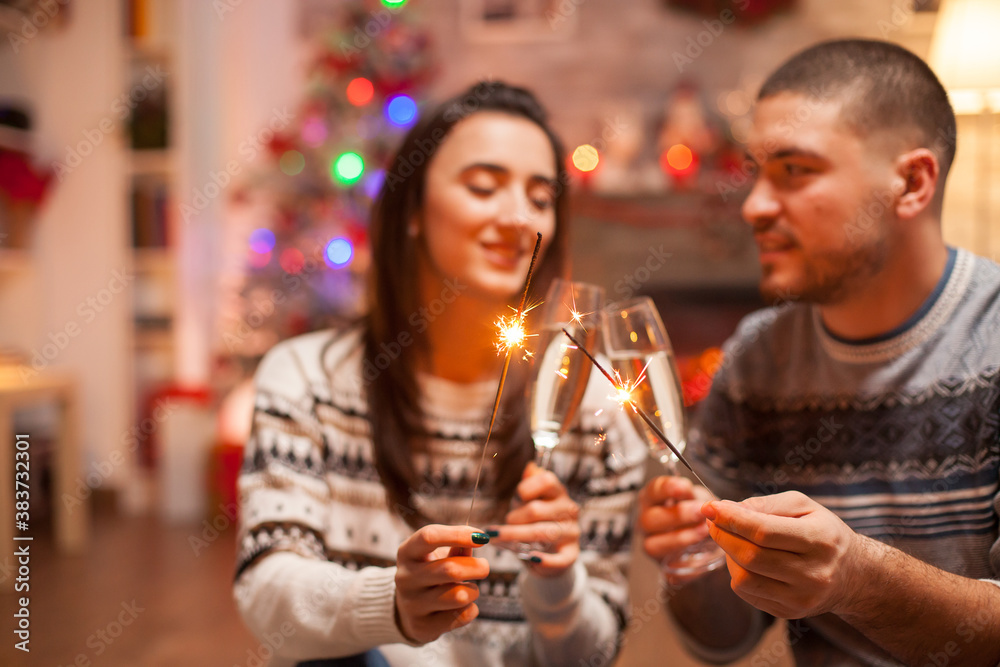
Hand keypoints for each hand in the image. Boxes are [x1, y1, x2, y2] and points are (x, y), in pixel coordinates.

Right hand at [394, 525, 490, 643]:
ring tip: (470, 589)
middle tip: (484, 567)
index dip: (459, 534)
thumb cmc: (429, 572)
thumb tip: (478, 538)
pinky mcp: (422, 627)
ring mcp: (412, 604)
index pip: (430, 537)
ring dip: (473, 591)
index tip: (482, 537)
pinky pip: (462, 616)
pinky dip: (471, 609)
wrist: (408, 609)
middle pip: (450, 569)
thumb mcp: (438, 554)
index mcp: (407, 552)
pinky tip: (463, 606)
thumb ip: (457, 545)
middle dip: (476, 567)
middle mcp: (405, 578)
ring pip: (459, 596)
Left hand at [489, 462, 580, 577]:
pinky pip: (559, 559)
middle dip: (513, 518)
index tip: (515, 498)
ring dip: (515, 537)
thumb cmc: (536, 521)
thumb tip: (530, 467)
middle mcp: (569, 510)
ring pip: (541, 533)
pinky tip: (530, 558)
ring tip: (496, 539)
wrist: (549, 551)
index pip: (547, 480)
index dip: (526, 488)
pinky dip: (544, 560)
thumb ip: (530, 484)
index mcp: (559, 492)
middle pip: (536, 510)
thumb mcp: (531, 500)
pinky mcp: (571, 554)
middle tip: (497, 528)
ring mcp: (572, 532)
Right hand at [639, 475, 713, 566]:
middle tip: (700, 512)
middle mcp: (646, 522)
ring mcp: (651, 545)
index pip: (652, 491)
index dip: (666, 488)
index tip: (684, 487)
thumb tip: (705, 503)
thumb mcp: (699, 499)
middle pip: (649, 519)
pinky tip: (699, 552)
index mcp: (652, 500)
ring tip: (703, 532)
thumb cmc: (696, 515)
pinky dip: (683, 561)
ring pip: (653, 545)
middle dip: (677, 515)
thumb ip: (699, 499)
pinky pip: (666, 567)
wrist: (704, 542)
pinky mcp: (662, 565)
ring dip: (679, 537)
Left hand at [702, 491, 863, 618]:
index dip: (731, 518)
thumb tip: (728, 508)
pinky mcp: (789, 613)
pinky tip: (743, 559)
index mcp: (819, 541)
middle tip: (713, 520)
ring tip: (732, 539)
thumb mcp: (804, 506)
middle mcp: (813, 574)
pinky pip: (747, 593)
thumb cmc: (823, 533)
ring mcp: (801, 599)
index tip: (710, 507)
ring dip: (727, 556)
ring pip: (744, 579)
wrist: (853, 574)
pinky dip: (736, 573)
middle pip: (750, 556)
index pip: (763, 531)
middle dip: (723, 535)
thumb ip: (766, 504)